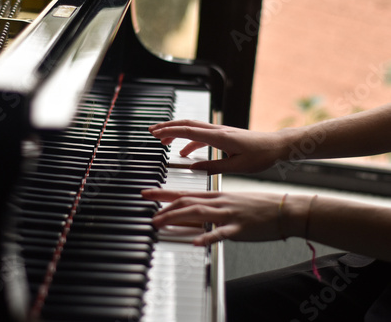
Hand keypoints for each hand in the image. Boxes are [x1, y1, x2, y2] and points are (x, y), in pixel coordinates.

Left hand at [142, 189, 293, 245]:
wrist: (285, 208)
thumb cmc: (259, 206)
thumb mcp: (232, 201)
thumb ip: (212, 206)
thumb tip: (193, 212)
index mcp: (217, 196)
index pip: (185, 192)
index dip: (164, 194)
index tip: (148, 194)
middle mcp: (220, 202)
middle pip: (187, 201)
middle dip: (164, 207)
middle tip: (148, 213)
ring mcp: (229, 214)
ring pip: (198, 213)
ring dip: (176, 218)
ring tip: (160, 223)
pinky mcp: (240, 228)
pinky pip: (221, 232)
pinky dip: (208, 236)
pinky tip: (196, 241)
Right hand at [149, 120, 287, 173]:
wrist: (277, 146)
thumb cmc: (261, 155)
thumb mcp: (237, 166)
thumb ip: (213, 167)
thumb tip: (193, 168)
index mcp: (219, 137)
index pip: (188, 130)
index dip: (170, 131)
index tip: (156, 133)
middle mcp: (218, 130)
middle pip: (187, 124)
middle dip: (167, 127)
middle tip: (152, 131)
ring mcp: (220, 131)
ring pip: (192, 127)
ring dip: (176, 132)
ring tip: (163, 140)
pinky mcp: (223, 135)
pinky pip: (201, 135)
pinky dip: (188, 141)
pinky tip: (185, 153)